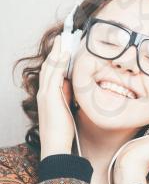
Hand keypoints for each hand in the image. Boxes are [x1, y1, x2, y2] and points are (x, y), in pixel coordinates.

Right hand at [37, 34, 74, 160]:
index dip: (55, 58)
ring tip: (63, 40)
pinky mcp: (50, 97)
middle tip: (61, 38)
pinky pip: (54, 75)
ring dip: (56, 52)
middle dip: (55, 50)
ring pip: (49, 67)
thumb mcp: (66, 107)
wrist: (56, 145)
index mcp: (47, 94)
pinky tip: (65, 54)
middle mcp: (44, 92)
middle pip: (48, 65)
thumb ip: (66, 93)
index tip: (62, 47)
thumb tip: (69, 81)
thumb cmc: (62, 129)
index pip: (50, 71)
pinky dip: (59, 63)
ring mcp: (45, 94)